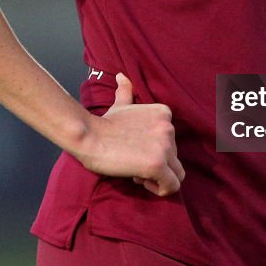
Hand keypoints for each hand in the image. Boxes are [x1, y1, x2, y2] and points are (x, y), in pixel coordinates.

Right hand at [77, 74, 184, 196]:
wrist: (89, 135)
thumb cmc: (104, 124)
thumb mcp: (120, 104)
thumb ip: (126, 92)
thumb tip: (122, 76)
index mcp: (164, 113)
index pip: (171, 142)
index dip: (155, 150)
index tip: (136, 151)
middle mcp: (169, 128)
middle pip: (174, 158)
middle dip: (156, 164)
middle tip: (133, 163)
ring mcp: (165, 146)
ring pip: (176, 174)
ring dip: (158, 177)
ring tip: (136, 172)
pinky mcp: (158, 164)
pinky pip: (171, 186)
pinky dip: (158, 189)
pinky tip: (139, 179)